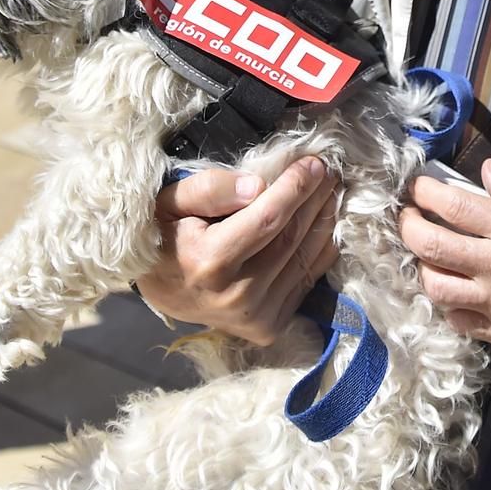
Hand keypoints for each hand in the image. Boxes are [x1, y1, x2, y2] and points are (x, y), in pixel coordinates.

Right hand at [137, 157, 339, 345]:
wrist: (159, 290)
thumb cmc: (165, 236)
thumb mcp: (170, 201)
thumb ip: (209, 189)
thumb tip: (257, 186)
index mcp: (210, 261)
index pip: (269, 219)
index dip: (296, 188)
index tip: (314, 162)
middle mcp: (236, 294)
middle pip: (291, 238)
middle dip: (315, 199)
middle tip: (329, 170)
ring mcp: (255, 316)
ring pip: (304, 259)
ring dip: (324, 222)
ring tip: (331, 192)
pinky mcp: (268, 327)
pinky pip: (306, 282)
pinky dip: (321, 251)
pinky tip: (324, 224)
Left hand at [401, 159, 490, 353]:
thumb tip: (485, 173)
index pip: (451, 205)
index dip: (423, 193)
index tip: (418, 187)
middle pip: (429, 244)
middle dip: (408, 225)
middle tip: (409, 216)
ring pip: (434, 286)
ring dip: (422, 266)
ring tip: (428, 254)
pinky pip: (458, 320)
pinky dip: (449, 304)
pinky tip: (456, 289)